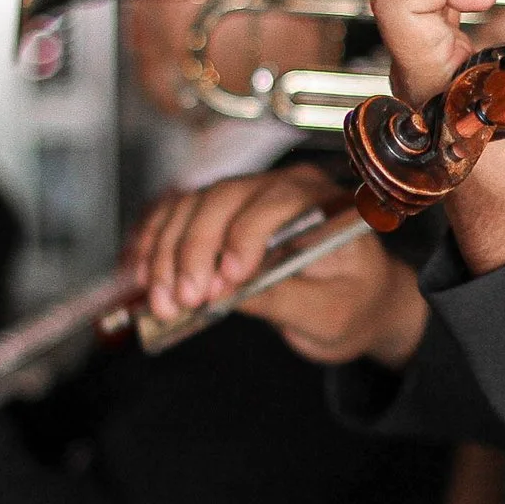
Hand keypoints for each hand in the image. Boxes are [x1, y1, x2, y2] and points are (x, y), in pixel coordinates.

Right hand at [126, 164, 429, 366]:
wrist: (359, 301)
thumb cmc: (355, 303)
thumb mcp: (329, 315)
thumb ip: (282, 300)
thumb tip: (226, 294)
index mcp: (326, 204)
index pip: (279, 200)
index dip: (246, 235)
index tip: (228, 280)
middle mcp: (285, 188)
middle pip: (225, 199)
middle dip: (196, 251)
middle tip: (184, 300)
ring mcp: (250, 196)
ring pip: (193, 206)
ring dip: (168, 253)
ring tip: (163, 302)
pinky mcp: (223, 214)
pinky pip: (178, 216)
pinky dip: (155, 244)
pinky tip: (144, 276)